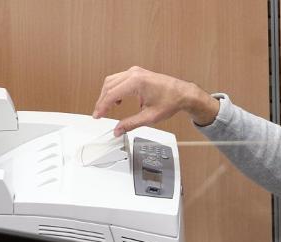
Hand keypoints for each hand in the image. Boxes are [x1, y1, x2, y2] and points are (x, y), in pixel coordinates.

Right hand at [92, 67, 219, 135]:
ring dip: (107, 94)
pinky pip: (120, 79)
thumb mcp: (149, 117)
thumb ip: (131, 124)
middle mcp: (134, 73)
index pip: (112, 94)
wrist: (183, 94)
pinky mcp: (137, 73)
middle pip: (109, 86)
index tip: (97, 116)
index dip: (102, 106)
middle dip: (102, 101)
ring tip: (107, 109)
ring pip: (112, 81)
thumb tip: (118, 130)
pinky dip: (115, 89)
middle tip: (99, 114)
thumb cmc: (171, 101)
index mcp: (137, 82)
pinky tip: (118, 101)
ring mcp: (135, 71)